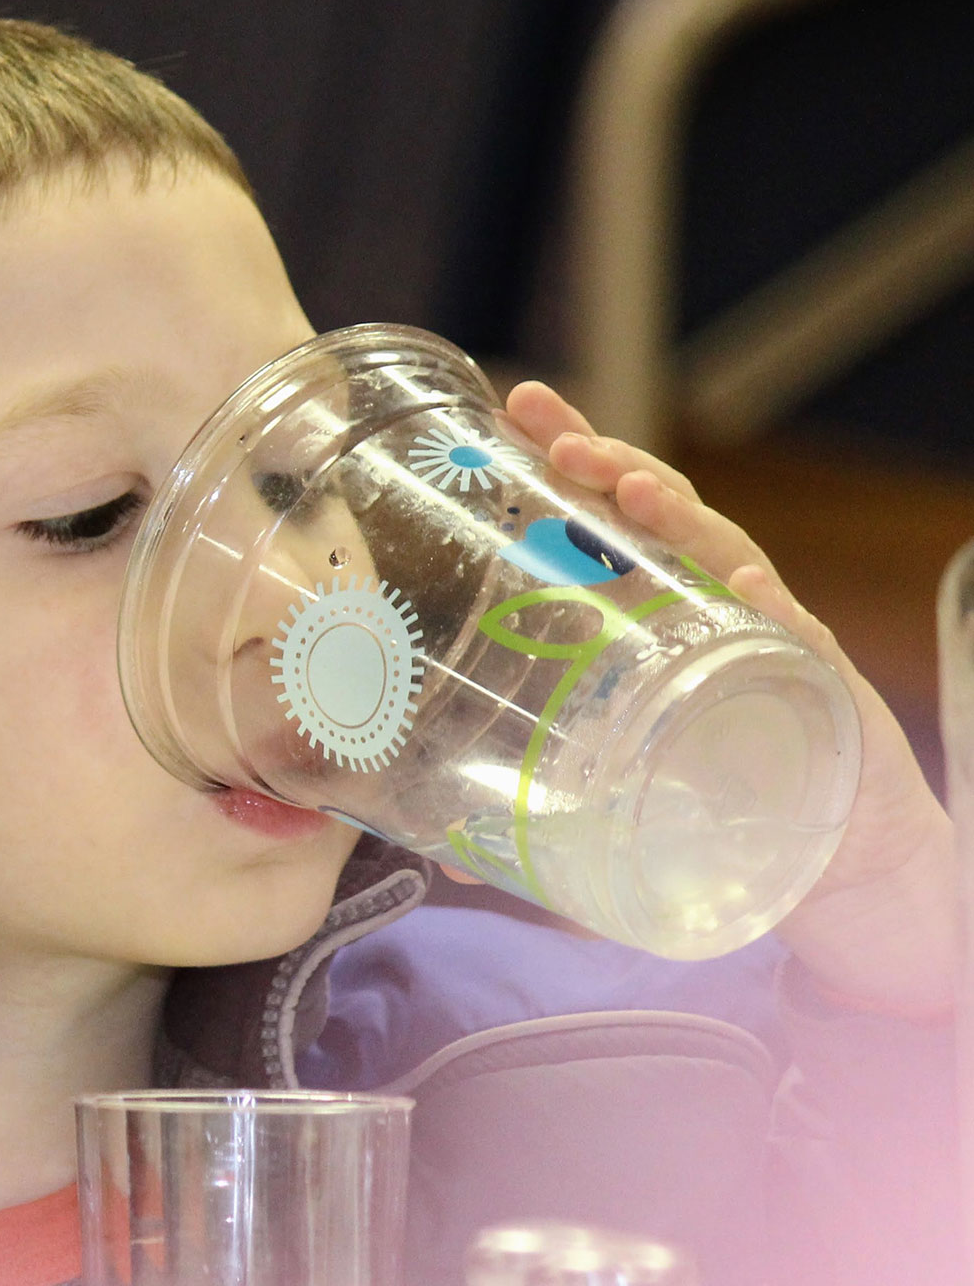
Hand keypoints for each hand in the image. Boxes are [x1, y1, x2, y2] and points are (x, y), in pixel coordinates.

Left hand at [505, 381, 956, 1018]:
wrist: (844, 869)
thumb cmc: (728, 816)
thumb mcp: (615, 810)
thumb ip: (535, 823)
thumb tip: (441, 857)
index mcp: (659, 618)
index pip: (607, 522)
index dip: (563, 466)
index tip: (511, 415)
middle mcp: (712, 609)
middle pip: (655, 513)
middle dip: (601, 458)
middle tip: (547, 427)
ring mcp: (770, 639)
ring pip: (721, 555)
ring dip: (674, 515)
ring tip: (625, 484)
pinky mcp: (824, 692)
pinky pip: (797, 644)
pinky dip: (772, 614)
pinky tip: (747, 589)